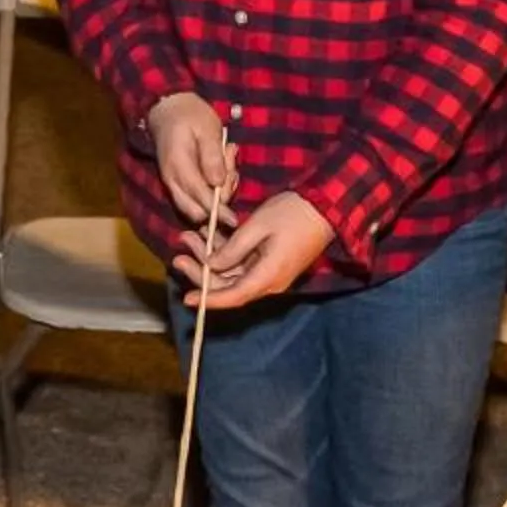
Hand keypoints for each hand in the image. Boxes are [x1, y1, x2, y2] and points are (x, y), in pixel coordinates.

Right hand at [148, 91, 236, 225]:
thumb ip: (211, 156)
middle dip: (219, 202)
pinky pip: (195, 200)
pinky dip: (212, 192)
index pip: (199, 196)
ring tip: (226, 157)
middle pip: (196, 211)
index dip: (217, 211)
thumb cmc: (190, 116)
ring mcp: (172, 184)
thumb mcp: (206, 128)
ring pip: (195, 208)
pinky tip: (221, 167)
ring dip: (217, 194)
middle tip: (231, 170)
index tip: (233, 220)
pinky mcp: (177, 185)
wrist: (167, 110)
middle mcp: (171, 180)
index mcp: (178, 165)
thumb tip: (217, 183)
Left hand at [177, 191, 332, 309]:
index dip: (207, 299)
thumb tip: (210, 265)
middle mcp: (268, 281)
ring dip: (211, 259)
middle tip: (179, 254)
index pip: (232, 297)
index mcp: (267, 276)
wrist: (326, 207)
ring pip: (233, 275)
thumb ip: (232, 249)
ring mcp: (271, 273)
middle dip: (201, 272)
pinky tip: (210, 234)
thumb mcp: (257, 227)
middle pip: (229, 287)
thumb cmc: (292, 214)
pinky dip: (226, 253)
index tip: (186, 298)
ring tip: (190, 237)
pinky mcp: (271, 263)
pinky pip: (244, 265)